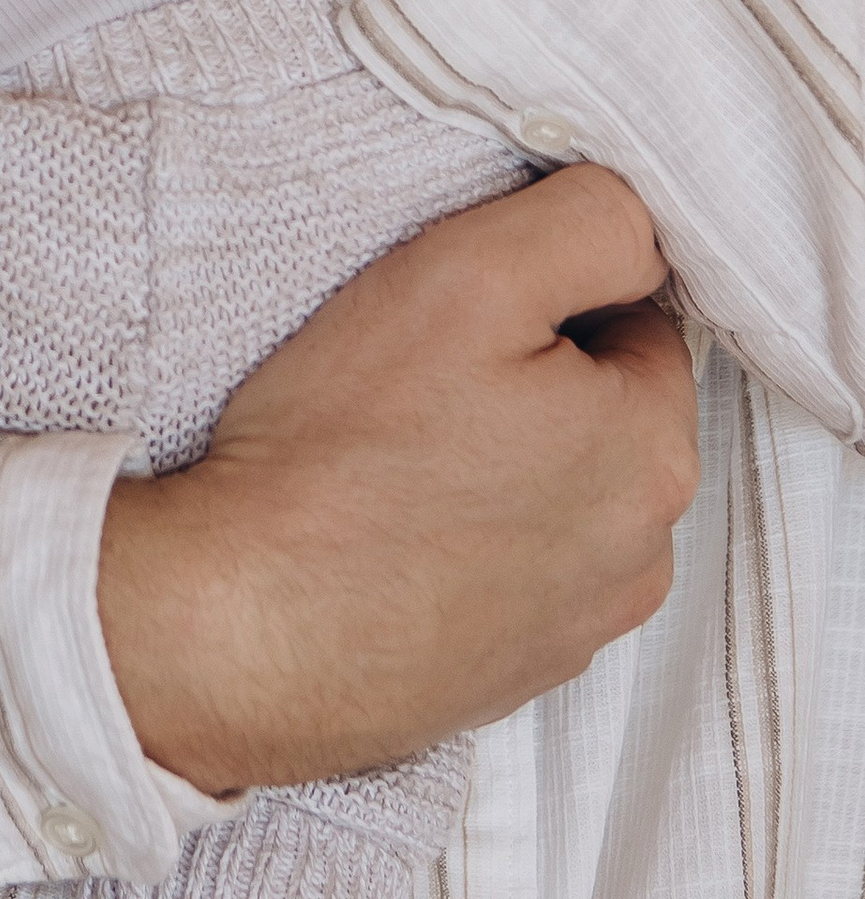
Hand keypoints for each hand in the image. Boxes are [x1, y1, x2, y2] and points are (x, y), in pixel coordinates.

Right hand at [97, 164, 698, 789]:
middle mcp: (641, 558)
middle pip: (599, 411)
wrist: (244, 627)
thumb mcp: (470, 274)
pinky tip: (383, 526)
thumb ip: (591, 225)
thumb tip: (643, 228)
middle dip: (526, 378)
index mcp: (654, 455)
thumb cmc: (345, 451)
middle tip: (412, 372)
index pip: (634, 319)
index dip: (540, 293)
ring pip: (554, 493)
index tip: (456, 311)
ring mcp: (575, 629)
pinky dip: (460, 539)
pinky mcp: (506, 673)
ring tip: (390, 454)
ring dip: (494, 462)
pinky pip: (506, 570)